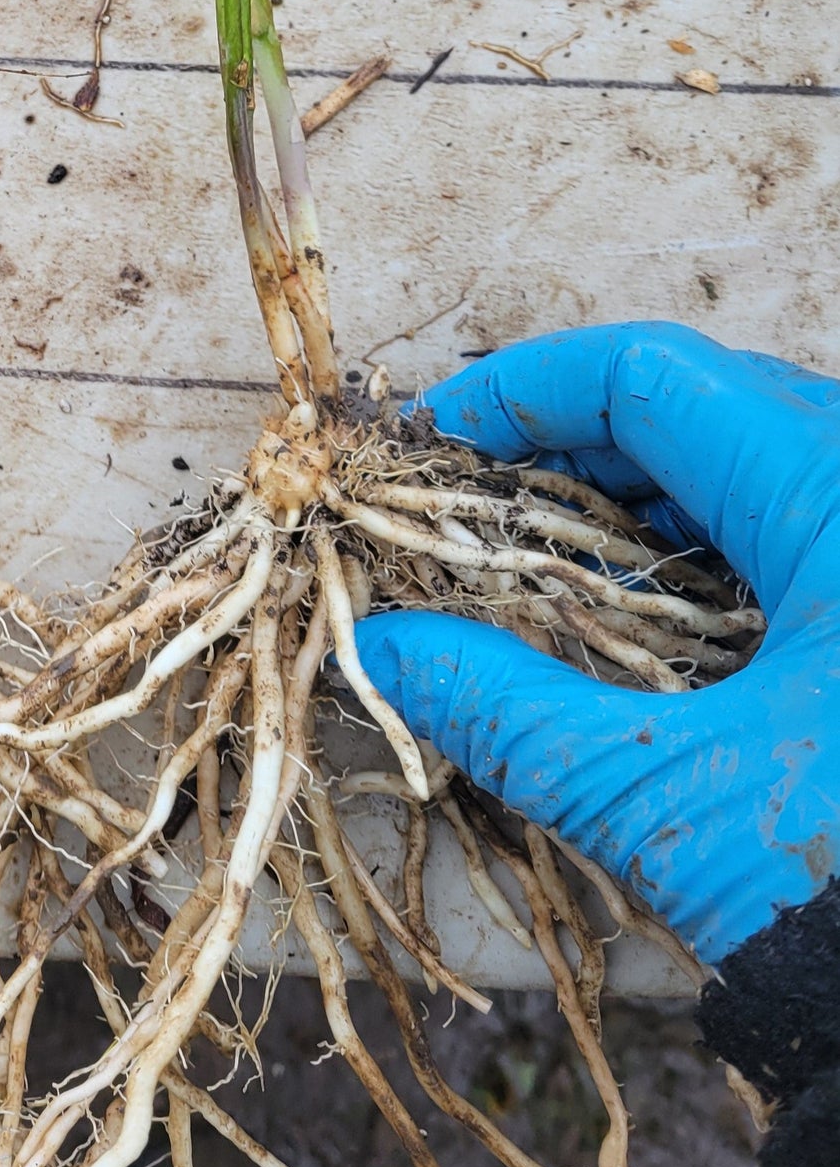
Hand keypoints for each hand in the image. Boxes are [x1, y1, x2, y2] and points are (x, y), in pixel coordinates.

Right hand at [353, 322, 839, 963]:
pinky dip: (691, 555)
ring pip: (742, 468)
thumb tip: (379, 650)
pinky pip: (786, 535)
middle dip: (560, 448)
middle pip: (696, 405)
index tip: (427, 446)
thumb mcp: (656, 791)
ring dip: (622, 502)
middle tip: (460, 509)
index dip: (521, 390)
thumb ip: (505, 705)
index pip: (652, 375)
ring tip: (524, 560)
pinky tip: (623, 617)